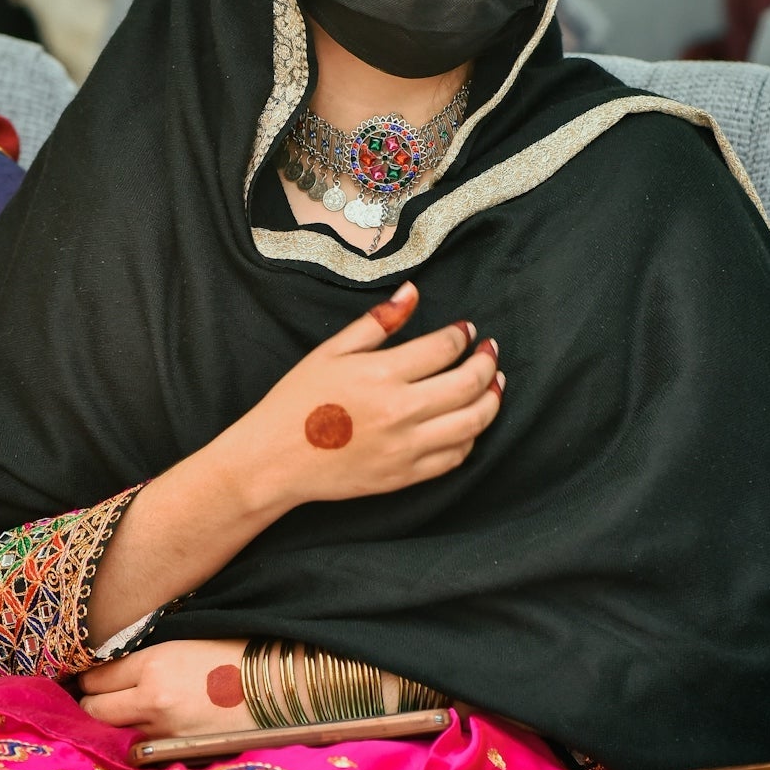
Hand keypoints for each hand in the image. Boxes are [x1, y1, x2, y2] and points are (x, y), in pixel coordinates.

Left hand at [80, 638, 253, 740]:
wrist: (277, 688)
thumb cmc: (234, 656)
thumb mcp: (183, 644)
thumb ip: (146, 660)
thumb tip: (113, 670)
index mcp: (154, 664)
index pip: (96, 676)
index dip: (90, 677)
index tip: (92, 678)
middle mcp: (152, 700)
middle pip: (93, 709)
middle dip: (92, 704)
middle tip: (100, 699)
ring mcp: (164, 732)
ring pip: (113, 734)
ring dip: (113, 726)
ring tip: (124, 716)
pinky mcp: (178, 754)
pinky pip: (140, 749)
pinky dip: (137, 742)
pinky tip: (148, 732)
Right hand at [227, 280, 502, 515]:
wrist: (275, 459)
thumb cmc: (297, 400)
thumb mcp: (331, 351)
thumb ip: (377, 322)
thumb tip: (412, 292)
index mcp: (381, 374)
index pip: (443, 349)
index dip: (462, 336)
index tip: (467, 331)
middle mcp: (400, 411)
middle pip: (467, 385)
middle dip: (487, 364)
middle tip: (490, 352)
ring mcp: (406, 448)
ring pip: (472, 423)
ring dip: (491, 400)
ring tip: (494, 384)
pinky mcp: (405, 477)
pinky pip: (455, 457)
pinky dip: (470, 437)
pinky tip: (469, 422)